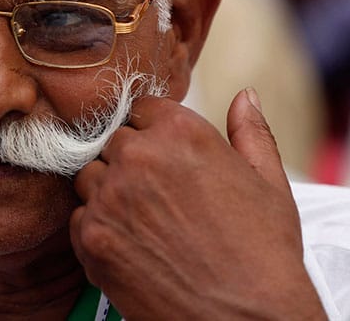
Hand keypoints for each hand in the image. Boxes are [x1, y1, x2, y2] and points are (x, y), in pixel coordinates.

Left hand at [70, 89, 326, 319]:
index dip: (152, 133)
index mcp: (181, 133)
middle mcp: (138, 156)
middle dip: (131, 164)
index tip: (164, 158)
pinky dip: (99, 230)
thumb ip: (250, 132)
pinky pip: (79, 217)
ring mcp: (109, 196)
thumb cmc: (263, 255)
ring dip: (110, 193)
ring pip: (90, 177)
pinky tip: (134, 247)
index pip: (141, 110)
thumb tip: (245, 95)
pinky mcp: (91, 235)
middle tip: (160, 199)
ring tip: (148, 224)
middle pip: (114, 143)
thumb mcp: (270, 184)